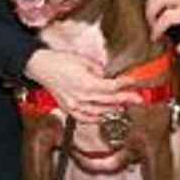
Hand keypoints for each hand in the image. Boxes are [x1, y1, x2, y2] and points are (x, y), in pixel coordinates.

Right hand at [24, 51, 140, 123]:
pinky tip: (103, 116)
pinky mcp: (68, 108)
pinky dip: (96, 118)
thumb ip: (99, 70)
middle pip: (109, 101)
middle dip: (125, 100)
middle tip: (138, 99)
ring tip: (123, 107)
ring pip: (99, 112)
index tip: (136, 84)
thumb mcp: (84, 60)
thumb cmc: (60, 60)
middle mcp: (81, 97)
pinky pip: (85, 118)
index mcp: (87, 83)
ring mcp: (74, 105)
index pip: (112, 87)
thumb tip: (108, 77)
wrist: (40, 66)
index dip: (126, 86)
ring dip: (112, 110)